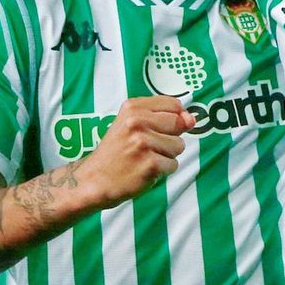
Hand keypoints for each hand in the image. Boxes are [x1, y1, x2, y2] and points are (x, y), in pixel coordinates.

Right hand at [75, 97, 195, 208]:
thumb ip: (163, 118)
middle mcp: (136, 122)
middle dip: (170, 138)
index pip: (174, 105)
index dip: (175, 118)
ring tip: (144, 159)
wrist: (93, 180)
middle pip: (179, 124)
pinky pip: (173, 165)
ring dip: (166, 156)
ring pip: (179, 146)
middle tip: (147, 147)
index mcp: (132, 107)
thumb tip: (192, 119)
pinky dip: (162, 171)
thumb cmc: (115, 153)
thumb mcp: (130, 125)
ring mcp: (143, 143)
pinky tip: (144, 170)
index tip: (161, 128)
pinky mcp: (150, 164)